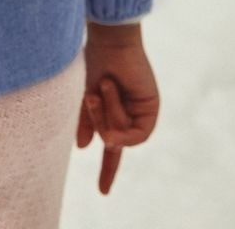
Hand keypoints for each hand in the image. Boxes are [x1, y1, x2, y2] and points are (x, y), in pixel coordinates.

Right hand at [75, 22, 159, 194]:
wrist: (109, 41)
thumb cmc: (95, 62)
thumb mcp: (84, 97)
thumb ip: (85, 122)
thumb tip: (83, 148)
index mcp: (112, 113)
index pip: (112, 148)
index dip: (108, 170)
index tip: (103, 192)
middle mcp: (129, 115)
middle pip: (112, 142)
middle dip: (98, 122)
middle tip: (91, 97)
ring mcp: (141, 113)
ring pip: (122, 138)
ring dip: (107, 115)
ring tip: (105, 86)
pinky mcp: (151, 109)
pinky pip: (135, 135)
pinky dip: (120, 123)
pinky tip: (112, 96)